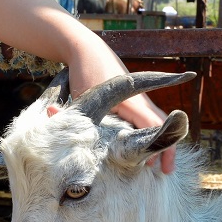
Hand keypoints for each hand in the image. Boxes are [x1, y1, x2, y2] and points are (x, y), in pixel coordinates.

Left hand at [68, 57, 175, 174]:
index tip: (154, 164)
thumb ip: (73, 117)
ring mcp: (140, 98)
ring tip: (162, 165)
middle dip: (166, 147)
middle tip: (167, 171)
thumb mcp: (81, 98)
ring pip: (157, 121)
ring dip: (161, 139)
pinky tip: (148, 146)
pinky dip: (152, 131)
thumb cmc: (85, 73)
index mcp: (131, 100)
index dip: (156, 145)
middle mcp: (141, 99)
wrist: (88, 50)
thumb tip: (54, 124)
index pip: (152, 124)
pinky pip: (149, 117)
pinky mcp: (136, 99)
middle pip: (162, 124)